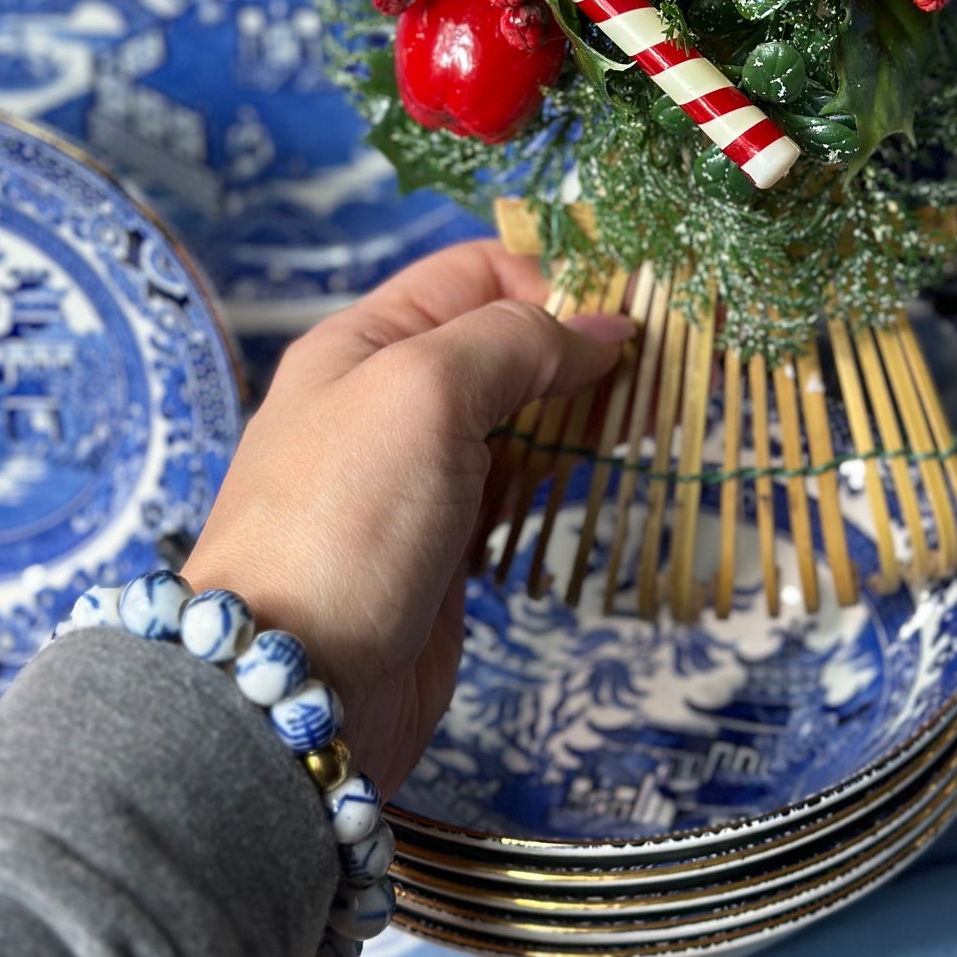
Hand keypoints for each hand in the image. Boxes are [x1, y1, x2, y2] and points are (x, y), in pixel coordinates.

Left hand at [181, 240, 631, 793]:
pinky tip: (608, 476)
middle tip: (661, 368)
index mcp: (366, 340)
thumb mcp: (425, 390)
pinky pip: (518, 489)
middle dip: (581, 347)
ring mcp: (418, 477)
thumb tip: (601, 330)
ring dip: (583, 412)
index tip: (627, 313)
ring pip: (520, 418)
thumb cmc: (345, 521)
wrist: (295, 684)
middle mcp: (390, 398)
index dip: (552, 278)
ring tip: (651, 418)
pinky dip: (564, 477)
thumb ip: (513, 341)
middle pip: (504, 344)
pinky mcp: (445, 547)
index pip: (473, 271)